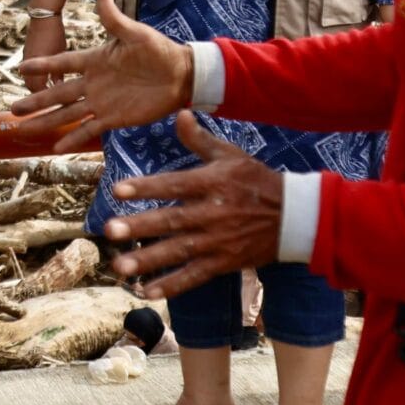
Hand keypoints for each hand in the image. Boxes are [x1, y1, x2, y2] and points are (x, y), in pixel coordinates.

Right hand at [11, 0, 193, 151]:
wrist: (181, 75)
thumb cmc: (160, 50)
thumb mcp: (135, 33)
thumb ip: (114, 18)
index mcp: (95, 60)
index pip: (63, 63)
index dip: (43, 65)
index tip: (21, 68)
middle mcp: (93, 83)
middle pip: (57, 93)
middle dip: (35, 101)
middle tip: (13, 110)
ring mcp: (101, 102)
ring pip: (67, 113)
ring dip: (46, 121)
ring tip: (25, 129)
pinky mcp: (113, 118)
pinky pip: (89, 129)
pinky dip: (73, 137)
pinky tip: (56, 147)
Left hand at [101, 114, 284, 299]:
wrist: (295, 216)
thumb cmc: (257, 181)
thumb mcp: (231, 155)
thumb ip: (200, 139)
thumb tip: (179, 112)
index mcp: (212, 183)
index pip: (174, 185)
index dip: (146, 187)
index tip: (118, 190)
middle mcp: (212, 213)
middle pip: (172, 220)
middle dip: (139, 227)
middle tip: (109, 231)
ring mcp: (217, 241)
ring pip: (179, 252)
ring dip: (148, 261)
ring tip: (120, 267)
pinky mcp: (224, 262)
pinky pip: (195, 276)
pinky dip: (172, 286)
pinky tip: (147, 292)